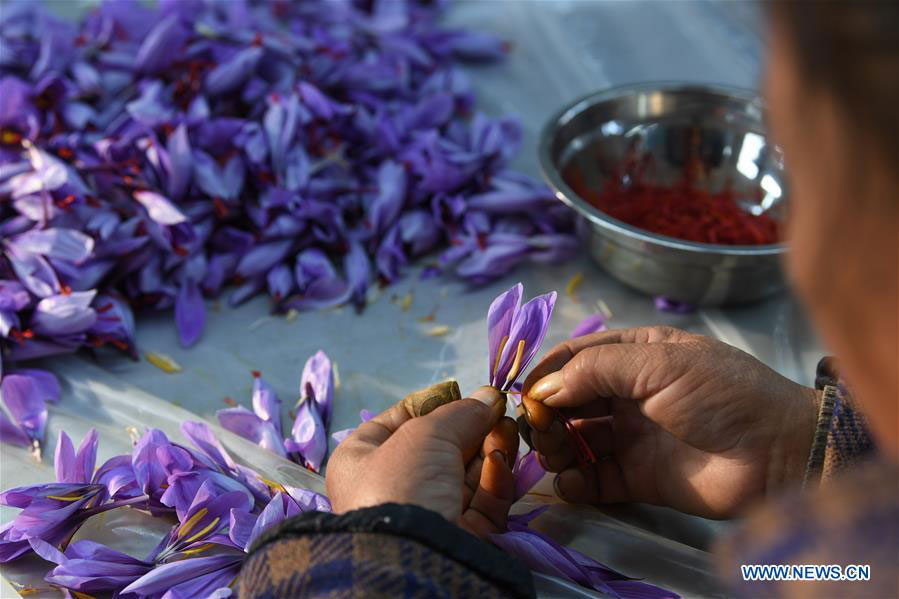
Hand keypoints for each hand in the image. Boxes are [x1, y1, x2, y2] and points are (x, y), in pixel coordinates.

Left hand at [326, 387, 520, 536]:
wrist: (416, 555)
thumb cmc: (402, 482)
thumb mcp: (425, 433)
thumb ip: (460, 412)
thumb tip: (489, 396)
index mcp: (362, 461)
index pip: (398, 422)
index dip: (431, 405)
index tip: (461, 393)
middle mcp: (391, 487)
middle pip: (440, 447)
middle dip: (471, 428)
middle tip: (497, 409)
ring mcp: (427, 514)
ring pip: (466, 473)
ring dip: (489, 447)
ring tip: (507, 428)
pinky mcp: (461, 535)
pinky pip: (481, 501)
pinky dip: (495, 478)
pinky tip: (502, 458)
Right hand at [521, 327, 818, 518]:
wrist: (778, 454)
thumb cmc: (722, 394)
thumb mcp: (659, 363)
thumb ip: (596, 370)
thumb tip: (542, 389)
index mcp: (636, 354)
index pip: (576, 357)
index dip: (546, 373)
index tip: (523, 394)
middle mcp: (629, 393)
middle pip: (570, 400)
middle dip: (548, 413)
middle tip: (539, 430)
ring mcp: (633, 436)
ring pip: (576, 440)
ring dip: (556, 446)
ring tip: (555, 455)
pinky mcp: (638, 478)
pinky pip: (595, 479)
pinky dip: (575, 482)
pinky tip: (572, 483)